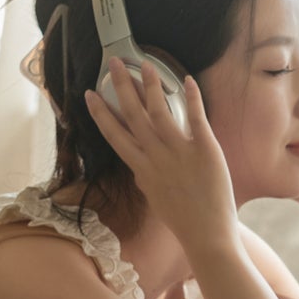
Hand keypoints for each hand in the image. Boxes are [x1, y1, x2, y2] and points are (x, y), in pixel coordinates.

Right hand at [85, 58, 237, 253]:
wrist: (207, 235)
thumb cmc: (181, 219)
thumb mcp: (153, 196)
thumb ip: (146, 176)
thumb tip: (140, 165)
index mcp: (142, 169)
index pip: (115, 135)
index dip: (101, 113)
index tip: (91, 94)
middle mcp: (156, 158)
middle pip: (133, 115)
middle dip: (121, 86)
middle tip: (114, 63)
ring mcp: (180, 153)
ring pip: (159, 112)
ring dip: (151, 85)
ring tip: (145, 65)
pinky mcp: (205, 150)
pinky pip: (196, 118)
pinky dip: (191, 98)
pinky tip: (187, 80)